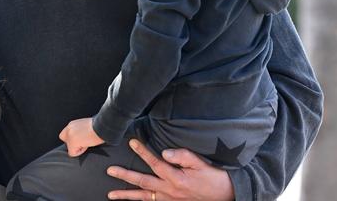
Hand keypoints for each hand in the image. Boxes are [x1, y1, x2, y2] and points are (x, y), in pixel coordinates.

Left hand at [58, 117, 103, 156]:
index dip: (72, 138)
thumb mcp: (86, 126)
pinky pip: (72, 153)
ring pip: (69, 147)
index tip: (81, 138)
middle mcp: (69, 128)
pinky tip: (87, 145)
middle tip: (82, 142)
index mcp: (73, 124)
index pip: (66, 133)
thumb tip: (80, 139)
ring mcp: (70, 135)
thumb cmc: (98, 127)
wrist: (101, 127)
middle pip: (63, 138)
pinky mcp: (72, 143)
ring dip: (77, 147)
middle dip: (71, 142)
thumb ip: (79, 131)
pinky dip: (80, 152)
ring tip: (87, 142)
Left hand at [106, 139, 233, 200]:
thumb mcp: (201, 164)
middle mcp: (169, 190)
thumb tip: (164, 152)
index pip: (155, 163)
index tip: (131, 142)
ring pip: (143, 197)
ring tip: (111, 195)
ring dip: (126, 196)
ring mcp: (169, 199)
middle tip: (110, 171)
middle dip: (125, 176)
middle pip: (142, 182)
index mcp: (176, 178)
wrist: (226, 196)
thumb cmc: (213, 178)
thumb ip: (182, 156)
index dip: (142, 151)